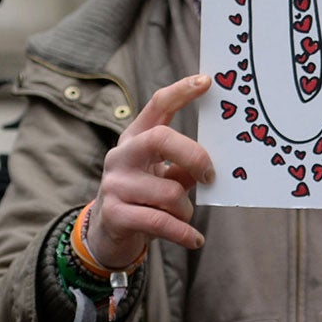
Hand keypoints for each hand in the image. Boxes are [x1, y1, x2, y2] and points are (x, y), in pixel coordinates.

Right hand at [85, 74, 214, 268]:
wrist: (106, 234)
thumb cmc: (144, 198)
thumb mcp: (161, 176)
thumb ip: (184, 165)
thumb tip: (214, 164)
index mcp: (135, 138)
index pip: (157, 105)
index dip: (181, 91)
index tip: (207, 81)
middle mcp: (121, 156)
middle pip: (161, 139)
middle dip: (194, 155)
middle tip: (211, 175)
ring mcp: (115, 184)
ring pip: (170, 192)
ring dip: (186, 209)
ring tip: (184, 217)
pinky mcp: (115, 214)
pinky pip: (161, 222)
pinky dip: (184, 233)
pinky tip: (194, 239)